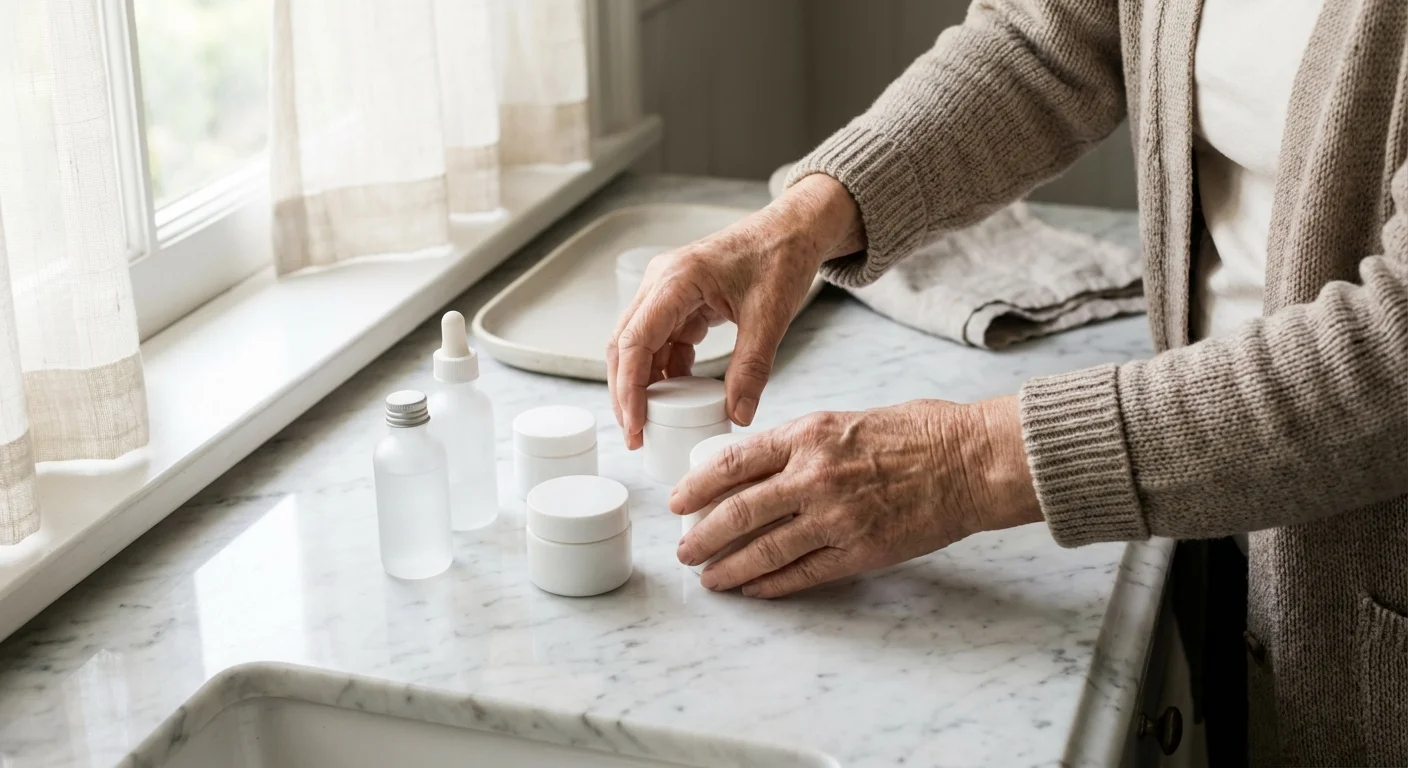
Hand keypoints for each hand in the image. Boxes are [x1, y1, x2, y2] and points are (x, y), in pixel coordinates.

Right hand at [607, 174, 864, 448]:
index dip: (629, 388)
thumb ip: (752, 368)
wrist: (793, 230)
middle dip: (626, 393)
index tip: (636, 424)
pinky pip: (660, 343)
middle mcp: (661, 283)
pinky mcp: (678, 302)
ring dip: (642, 385)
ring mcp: (666, 292)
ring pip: (637, 346)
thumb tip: (737, 415)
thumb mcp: (770, 316)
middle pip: (624, 345)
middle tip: (636, 435)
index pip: (635, 341)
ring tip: (651, 424)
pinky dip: (664, 372)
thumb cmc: (780, 257)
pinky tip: (676, 398)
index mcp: (677, 279)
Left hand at [669, 395, 1041, 596]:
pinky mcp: (861, 551)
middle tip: (684, 549)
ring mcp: (837, 518)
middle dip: (702, 535)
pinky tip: (753, 589)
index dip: (696, 486)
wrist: (971, 460)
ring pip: (765, 550)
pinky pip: (804, 574)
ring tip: (709, 577)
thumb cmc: (917, 433)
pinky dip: (773, 584)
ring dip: (729, 567)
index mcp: (808, 436)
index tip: (677, 501)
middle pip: (738, 512)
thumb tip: (758, 468)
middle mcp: (815, 477)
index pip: (733, 463)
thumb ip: (801, 445)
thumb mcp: (845, 420)